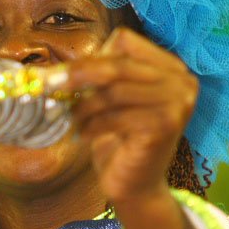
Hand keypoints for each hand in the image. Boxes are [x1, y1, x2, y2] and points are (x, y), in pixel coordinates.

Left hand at [64, 26, 199, 205]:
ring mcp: (177, 102)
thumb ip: (96, 75)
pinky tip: (84, 135)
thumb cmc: (119, 140)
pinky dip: (92, 124)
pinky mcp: (166, 125)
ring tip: (73, 119)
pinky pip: (116, 116)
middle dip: (77, 74)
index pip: (124, 42)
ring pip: (114, 91)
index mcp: (169, 66)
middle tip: (48, 84)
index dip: (89, 57)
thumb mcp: (110, 100)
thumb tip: (49, 67)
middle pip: (117, 65)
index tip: (60, 73)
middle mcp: (181, 80)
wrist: (136, 186)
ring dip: (84, 106)